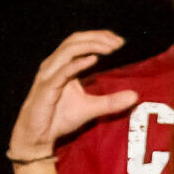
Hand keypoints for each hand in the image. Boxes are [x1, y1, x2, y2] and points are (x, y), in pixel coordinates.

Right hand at [9, 30, 136, 158]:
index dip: (99, 37)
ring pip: (68, 50)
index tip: (120, 42)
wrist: (39, 135)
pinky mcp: (46, 87)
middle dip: (97, 38)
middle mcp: (54, 65)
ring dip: (90, 46)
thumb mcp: (91, 108)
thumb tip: (135, 96)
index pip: (80, 42)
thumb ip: (111, 101)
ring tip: (110, 48)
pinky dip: (77, 64)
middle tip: (119, 42)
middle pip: (74, 40)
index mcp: (63, 65)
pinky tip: (93, 59)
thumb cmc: (60, 118)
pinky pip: (62, 71)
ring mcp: (49, 75)